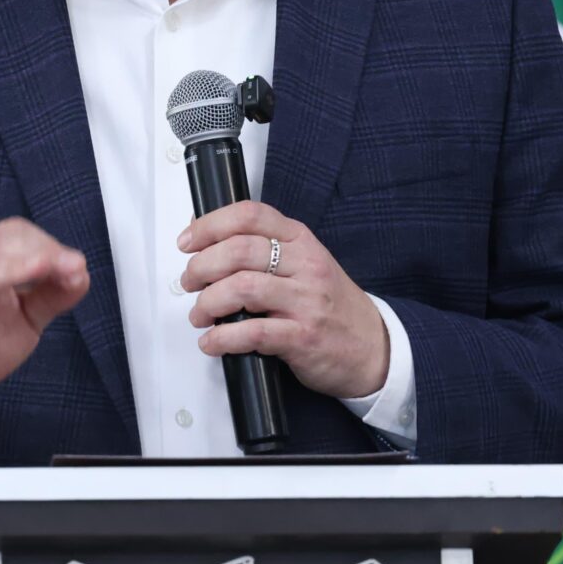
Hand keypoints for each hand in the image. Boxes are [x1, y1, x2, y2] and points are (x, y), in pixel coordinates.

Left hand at [178, 201, 388, 400]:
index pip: (250, 215)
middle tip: (190, 282)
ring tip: (200, 315)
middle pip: (239, 251)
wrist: (375, 348)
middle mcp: (304, 265)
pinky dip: (222, 339)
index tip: (187, 242)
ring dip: (207, 303)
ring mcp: (306, 301)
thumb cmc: (332, 305)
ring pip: (241, 289)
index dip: (210, 225)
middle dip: (201, 267)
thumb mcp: (304, 264)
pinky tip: (213, 342)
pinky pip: (252, 333)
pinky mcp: (303, 337)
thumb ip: (261, 249)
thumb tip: (205, 238)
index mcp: (300, 241)